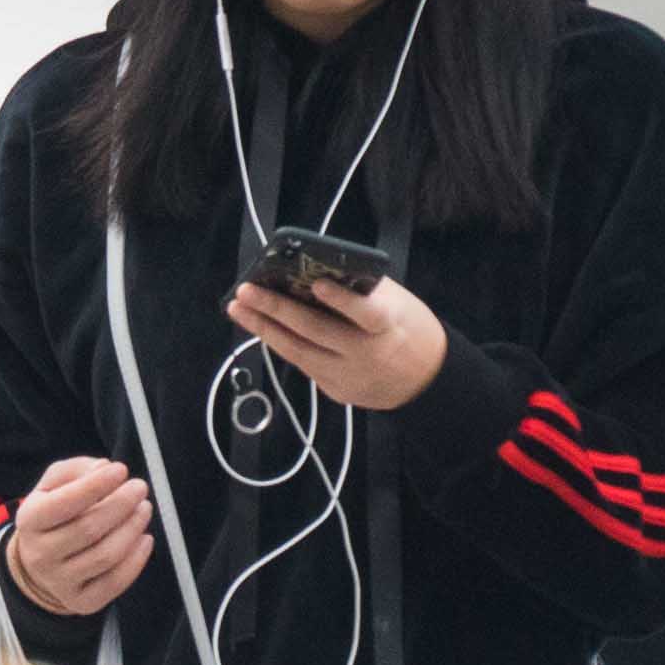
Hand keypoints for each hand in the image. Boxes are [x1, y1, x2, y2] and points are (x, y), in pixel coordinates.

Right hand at [3, 454, 153, 617]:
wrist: (39, 563)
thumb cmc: (53, 516)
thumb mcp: (52, 486)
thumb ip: (76, 470)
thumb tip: (104, 468)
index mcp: (30, 521)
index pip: (64, 503)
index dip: (96, 485)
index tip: (121, 470)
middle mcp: (40, 554)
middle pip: (89, 529)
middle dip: (121, 504)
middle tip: (139, 488)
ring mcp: (60, 582)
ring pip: (105, 556)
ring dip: (132, 529)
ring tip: (143, 509)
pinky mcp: (81, 601)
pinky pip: (114, 582)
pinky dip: (136, 560)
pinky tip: (144, 539)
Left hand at [225, 270, 450, 413]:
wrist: (426, 381)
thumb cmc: (409, 329)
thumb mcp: (399, 303)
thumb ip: (363, 290)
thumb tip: (317, 272)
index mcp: (388, 327)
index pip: (366, 313)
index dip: (342, 300)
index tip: (316, 283)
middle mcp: (364, 355)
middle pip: (316, 332)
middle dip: (276, 309)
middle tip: (245, 291)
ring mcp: (348, 377)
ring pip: (299, 352)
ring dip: (264, 329)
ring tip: (239, 309)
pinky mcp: (336, 392)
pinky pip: (304, 364)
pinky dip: (282, 344)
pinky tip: (262, 328)